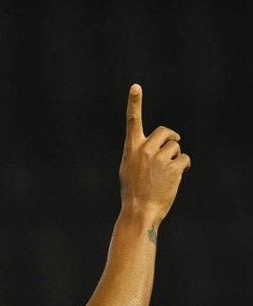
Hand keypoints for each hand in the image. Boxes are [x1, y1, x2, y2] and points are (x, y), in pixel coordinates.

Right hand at [119, 84, 190, 226]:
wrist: (139, 211)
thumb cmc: (133, 191)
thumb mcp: (129, 168)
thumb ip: (140, 152)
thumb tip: (160, 145)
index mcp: (131, 149)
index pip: (132, 121)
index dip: (134, 103)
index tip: (135, 87)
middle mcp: (144, 150)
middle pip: (166, 132)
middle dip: (171, 138)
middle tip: (173, 145)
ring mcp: (159, 158)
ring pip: (176, 147)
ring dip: (175, 157)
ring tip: (167, 172)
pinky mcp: (173, 167)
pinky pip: (184, 158)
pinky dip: (183, 166)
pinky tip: (176, 176)